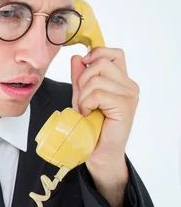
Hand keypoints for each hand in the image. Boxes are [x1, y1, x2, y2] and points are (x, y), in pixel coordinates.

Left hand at [70, 47, 139, 166]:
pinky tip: (88, 114)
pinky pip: (98, 94)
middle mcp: (129, 86)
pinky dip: (86, 104)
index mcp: (122, 80)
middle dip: (83, 79)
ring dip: (83, 96)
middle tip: (82, 99)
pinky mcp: (125, 107)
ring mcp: (129, 96)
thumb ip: (80, 77)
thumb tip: (76, 57)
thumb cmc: (92, 127)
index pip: (113, 54)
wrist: (99, 153)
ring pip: (97, 79)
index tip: (84, 64)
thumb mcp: (82, 96)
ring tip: (85, 110)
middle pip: (101, 63)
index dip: (97, 53)